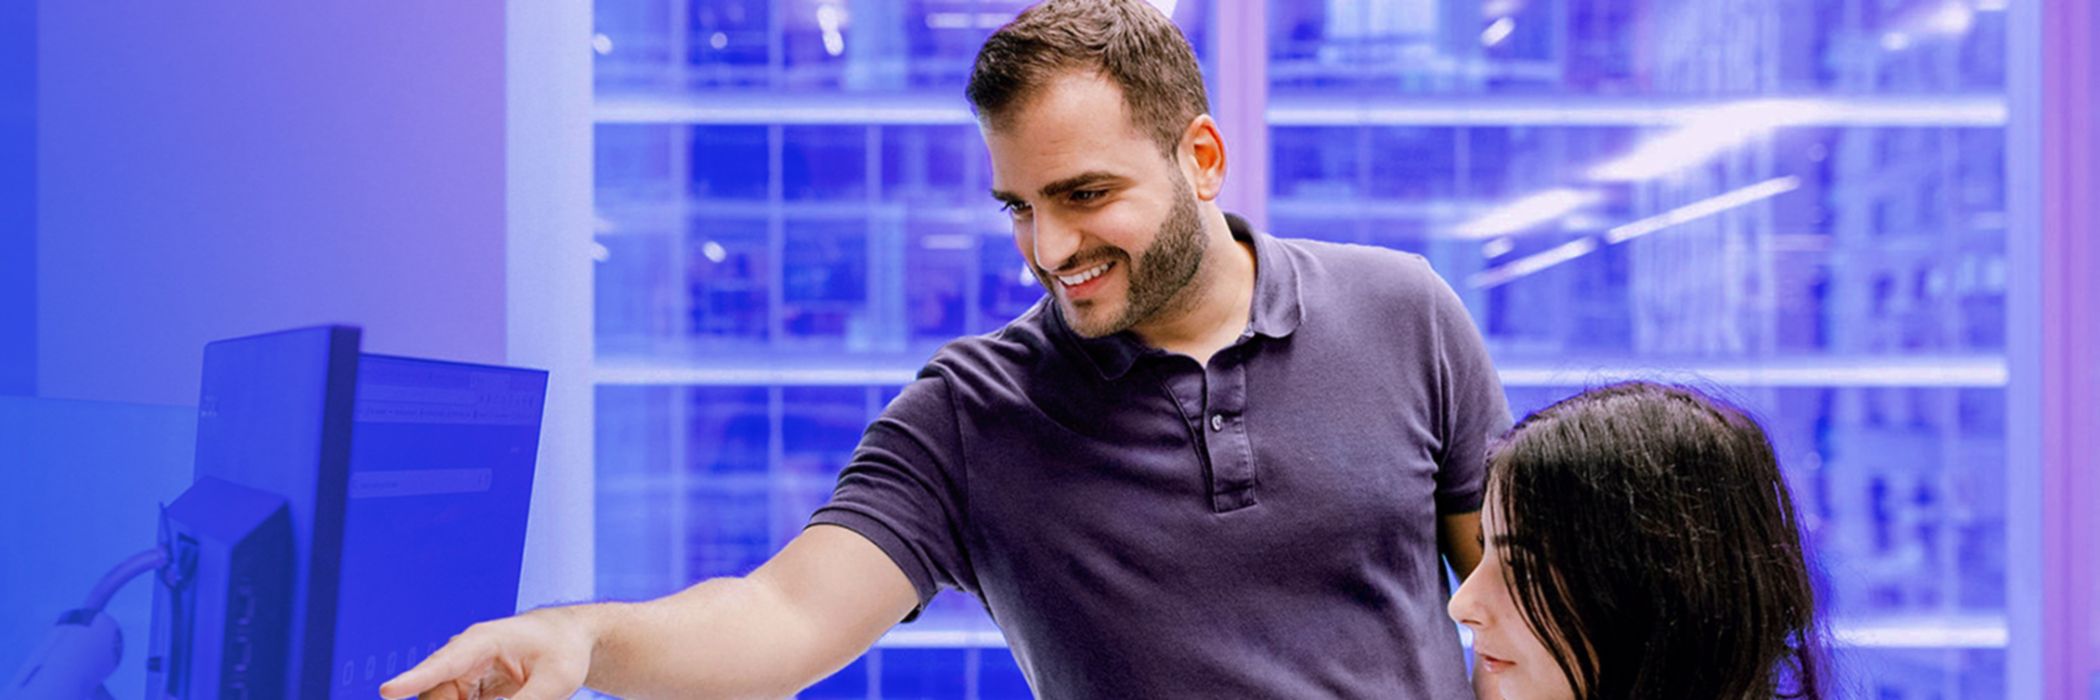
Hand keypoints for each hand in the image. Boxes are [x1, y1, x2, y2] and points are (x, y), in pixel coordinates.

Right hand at [379, 608, 594, 699]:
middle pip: (436, 694)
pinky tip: (498, 699)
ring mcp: (464, 673)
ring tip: (506, 695)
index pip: (443, 662)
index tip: (388, 691)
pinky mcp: (468, 689)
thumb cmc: (563, 649)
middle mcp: (465, 655)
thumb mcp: (555, 682)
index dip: (414, 678)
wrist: (568, 638)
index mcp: (484, 641)